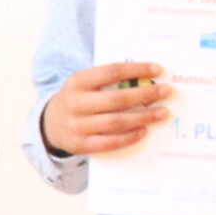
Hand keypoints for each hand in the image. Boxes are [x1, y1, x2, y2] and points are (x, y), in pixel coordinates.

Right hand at [41, 61, 172, 156]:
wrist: (49, 125)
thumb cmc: (77, 100)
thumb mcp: (84, 85)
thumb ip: (107, 81)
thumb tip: (146, 79)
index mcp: (77, 82)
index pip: (111, 72)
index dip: (136, 69)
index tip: (158, 69)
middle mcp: (75, 103)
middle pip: (117, 99)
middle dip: (145, 94)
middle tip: (166, 92)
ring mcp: (77, 126)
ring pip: (116, 122)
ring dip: (143, 117)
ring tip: (162, 113)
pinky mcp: (81, 145)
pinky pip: (110, 142)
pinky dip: (129, 137)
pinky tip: (144, 131)